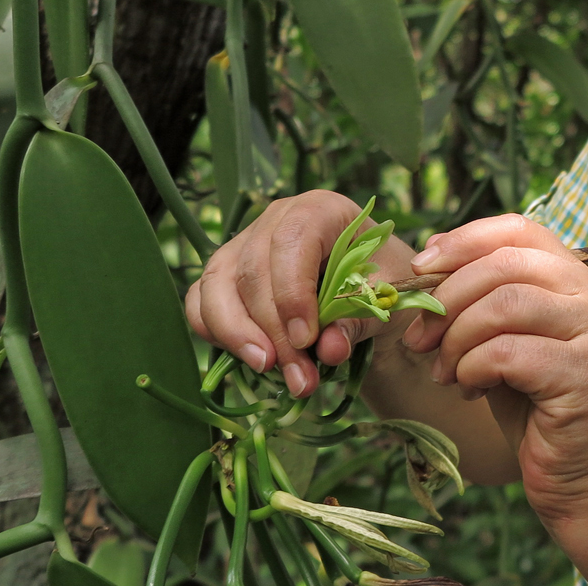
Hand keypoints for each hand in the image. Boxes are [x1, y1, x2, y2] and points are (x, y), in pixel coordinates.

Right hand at [185, 191, 416, 396]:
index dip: (292, 294)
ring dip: (238, 336)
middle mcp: (275, 219)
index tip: (308, 341)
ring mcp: (244, 245)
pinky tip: (248, 358)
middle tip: (301, 378)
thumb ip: (358, 321)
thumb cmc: (383, 284)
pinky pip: (201, 302)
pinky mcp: (225, 275)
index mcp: (321, 210)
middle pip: (253, 271)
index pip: (291, 241)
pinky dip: (216, 334)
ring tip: (269, 370)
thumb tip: (329, 349)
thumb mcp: (386, 299)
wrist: (373, 293)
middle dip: (273, 332)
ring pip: (217, 286)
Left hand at [402, 213, 587, 524]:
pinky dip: (473, 369)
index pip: (518, 229)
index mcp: (576, 280)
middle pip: (504, 263)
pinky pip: (508, 353)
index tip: (420, 268)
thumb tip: (426, 265)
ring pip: (504, 304)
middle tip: (418, 338)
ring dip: (456, 338)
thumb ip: (477, 302)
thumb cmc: (535, 408)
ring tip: (444, 371)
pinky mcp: (587, 374)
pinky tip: (471, 390)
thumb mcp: (500, 342)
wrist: (584, 480)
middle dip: (446, 298)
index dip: (462, 240)